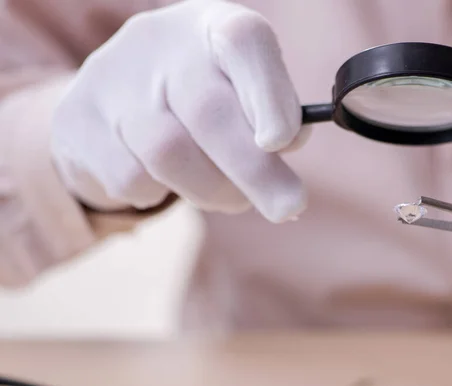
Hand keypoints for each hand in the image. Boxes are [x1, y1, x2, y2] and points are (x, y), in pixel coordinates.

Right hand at [51, 0, 308, 222]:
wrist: (117, 94)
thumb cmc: (202, 95)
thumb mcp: (244, 90)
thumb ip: (274, 113)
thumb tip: (287, 146)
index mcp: (215, 27)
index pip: (244, 40)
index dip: (267, 93)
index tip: (282, 142)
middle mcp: (161, 42)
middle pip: (208, 111)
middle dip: (255, 172)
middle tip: (289, 208)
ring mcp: (112, 78)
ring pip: (168, 153)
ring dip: (213, 191)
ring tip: (232, 197)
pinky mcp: (77, 119)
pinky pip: (131, 178)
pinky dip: (161, 194)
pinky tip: (167, 180)